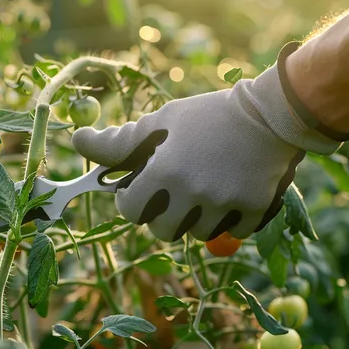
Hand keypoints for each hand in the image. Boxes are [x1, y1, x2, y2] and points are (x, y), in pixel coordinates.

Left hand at [72, 44, 348, 240]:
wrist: (271, 113)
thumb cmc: (208, 115)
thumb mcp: (162, 122)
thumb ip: (119, 142)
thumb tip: (78, 142)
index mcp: (165, 171)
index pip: (130, 211)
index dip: (131, 201)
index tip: (140, 190)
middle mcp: (193, 193)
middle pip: (162, 231)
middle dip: (162, 215)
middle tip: (174, 192)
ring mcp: (225, 204)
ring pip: (196, 234)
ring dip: (195, 218)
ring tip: (206, 187)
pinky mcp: (253, 210)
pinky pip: (230, 233)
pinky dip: (227, 220)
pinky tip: (230, 192)